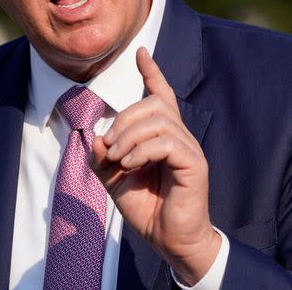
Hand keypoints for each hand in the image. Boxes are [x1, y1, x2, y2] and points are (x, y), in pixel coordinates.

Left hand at [91, 47, 220, 284]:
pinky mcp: (194, 163)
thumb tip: (97, 137)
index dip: (152, 71)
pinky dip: (142, 150)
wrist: (170, 240)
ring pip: (158, 120)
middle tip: (109, 145)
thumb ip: (103, 158)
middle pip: (153, 103)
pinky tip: (131, 165)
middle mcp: (180, 135)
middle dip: (124, 118)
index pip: (161, 94)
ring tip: (119, 159)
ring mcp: (189, 148)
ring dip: (129, 136)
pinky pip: (167, 142)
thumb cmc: (148, 208)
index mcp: (164, 135)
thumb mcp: (115, 180)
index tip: (141, 52)